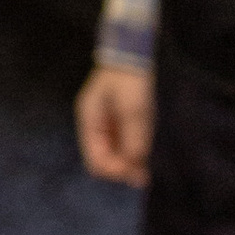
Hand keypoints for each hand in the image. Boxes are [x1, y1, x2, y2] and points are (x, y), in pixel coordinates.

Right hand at [76, 62, 152, 185]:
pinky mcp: (119, 123)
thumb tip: (135, 166)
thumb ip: (133, 138)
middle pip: (103, 160)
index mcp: (90, 123)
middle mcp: (95, 128)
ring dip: (128, 164)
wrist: (132, 55)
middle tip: (142, 179)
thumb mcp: (133, 109)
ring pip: (114, 155)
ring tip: (145, 175)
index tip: (133, 174)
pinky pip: (123, 146)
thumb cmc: (129, 80)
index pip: (95, 160)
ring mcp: (106, 125)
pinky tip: (144, 161)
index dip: (113, 170)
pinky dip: (132, 155)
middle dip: (120, 170)